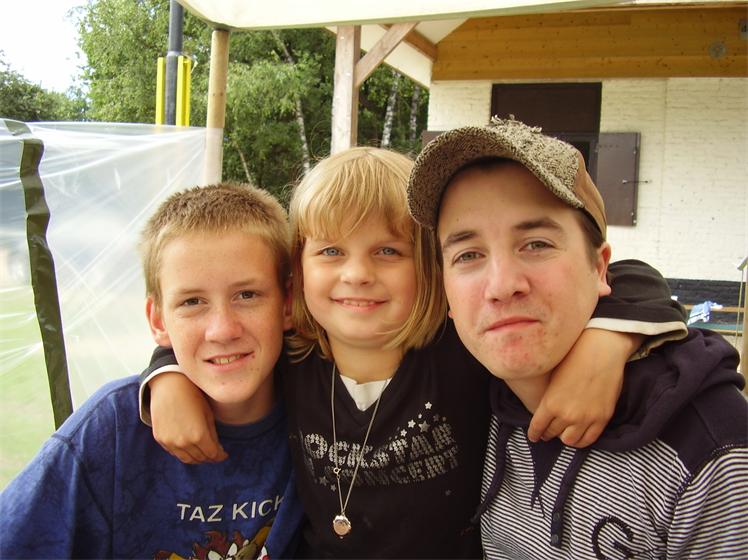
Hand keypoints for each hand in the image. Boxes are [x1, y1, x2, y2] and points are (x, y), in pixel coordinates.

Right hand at [149, 372, 227, 463]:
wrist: (169, 386)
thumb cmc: (192, 396)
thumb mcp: (208, 414)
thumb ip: (213, 435)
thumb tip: (217, 449)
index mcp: (199, 436)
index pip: (213, 454)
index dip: (220, 456)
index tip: (224, 455)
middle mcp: (184, 443)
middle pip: (200, 458)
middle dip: (209, 457)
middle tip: (215, 454)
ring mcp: (170, 442)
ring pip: (186, 459)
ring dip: (196, 458)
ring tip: (203, 453)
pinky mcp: (160, 439)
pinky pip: (174, 452)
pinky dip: (183, 453)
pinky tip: (189, 447)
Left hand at [527, 329, 641, 446]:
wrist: (601, 352)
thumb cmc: (573, 358)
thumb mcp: (552, 378)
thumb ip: (548, 399)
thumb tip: (543, 411)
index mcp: (550, 403)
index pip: (538, 427)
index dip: (534, 434)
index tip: (534, 436)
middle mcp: (567, 414)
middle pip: (552, 433)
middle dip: (548, 434)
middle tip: (547, 433)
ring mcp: (586, 418)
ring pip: (570, 441)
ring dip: (564, 438)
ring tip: (563, 433)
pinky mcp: (602, 418)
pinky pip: (589, 439)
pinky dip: (581, 441)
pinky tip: (577, 436)